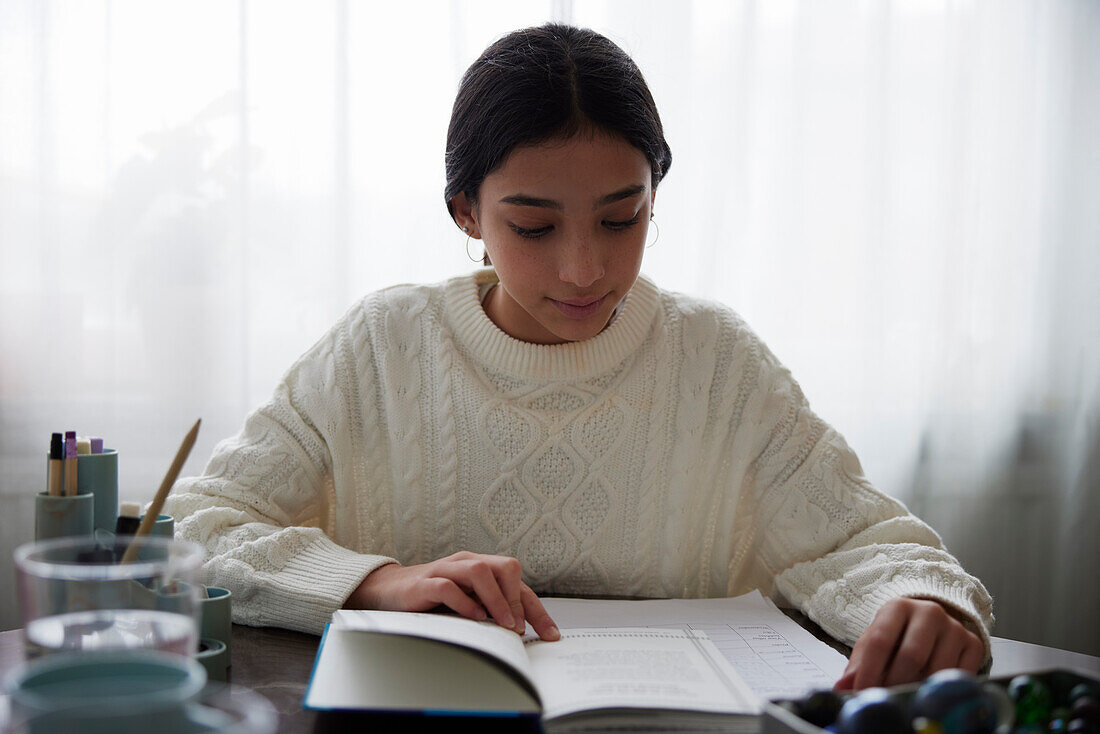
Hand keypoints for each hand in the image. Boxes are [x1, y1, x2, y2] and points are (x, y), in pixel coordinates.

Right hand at [344, 551, 560, 640]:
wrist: (387, 591)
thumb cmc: (431, 599)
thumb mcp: (466, 604)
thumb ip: (489, 611)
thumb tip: (521, 634)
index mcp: (482, 567)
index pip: (518, 583)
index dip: (536, 609)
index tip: (551, 634)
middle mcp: (467, 562)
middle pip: (505, 566)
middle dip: (517, 599)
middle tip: (519, 627)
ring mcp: (446, 569)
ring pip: (479, 571)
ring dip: (497, 599)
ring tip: (503, 624)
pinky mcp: (424, 582)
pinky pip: (448, 585)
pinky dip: (463, 602)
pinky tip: (472, 618)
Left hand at [834, 597, 983, 690]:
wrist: (932, 622)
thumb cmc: (898, 635)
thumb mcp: (875, 642)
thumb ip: (859, 664)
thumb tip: (843, 687)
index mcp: (898, 607)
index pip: (881, 640)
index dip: (870, 670)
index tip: (863, 691)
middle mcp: (929, 612)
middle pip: (912, 656)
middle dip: (896, 682)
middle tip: (887, 698)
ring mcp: (954, 627)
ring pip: (937, 669)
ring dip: (920, 687)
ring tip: (907, 692)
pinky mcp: (974, 643)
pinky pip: (960, 675)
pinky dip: (944, 688)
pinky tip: (932, 688)